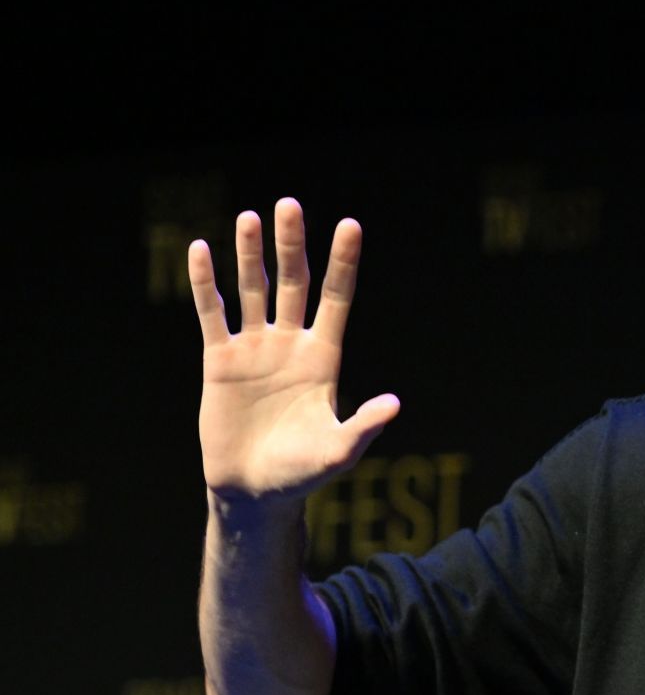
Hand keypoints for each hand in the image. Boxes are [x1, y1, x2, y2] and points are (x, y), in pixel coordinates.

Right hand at [193, 198, 397, 517]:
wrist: (254, 491)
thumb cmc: (302, 473)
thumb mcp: (339, 451)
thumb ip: (364, 425)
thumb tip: (395, 404)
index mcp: (324, 358)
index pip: (337, 299)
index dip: (343, 263)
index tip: (350, 225)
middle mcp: (291, 345)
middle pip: (293, 283)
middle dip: (292, 245)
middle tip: (289, 204)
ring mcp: (255, 349)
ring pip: (252, 290)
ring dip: (250, 255)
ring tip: (250, 217)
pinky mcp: (220, 361)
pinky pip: (212, 314)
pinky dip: (205, 283)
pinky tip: (200, 250)